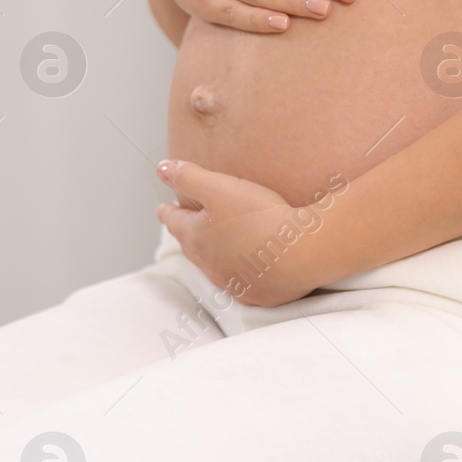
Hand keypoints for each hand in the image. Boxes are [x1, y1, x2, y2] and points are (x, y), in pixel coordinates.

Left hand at [154, 159, 326, 307]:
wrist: (300, 254)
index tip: (161, 209)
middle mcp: (210, 264)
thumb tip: (161, 168)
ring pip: (213, 267)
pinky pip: (241, 284)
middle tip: (183, 227)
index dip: (167, 213)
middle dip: (186, 235)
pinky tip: (246, 270)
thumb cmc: (258, 217)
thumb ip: (188, 177)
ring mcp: (233, 282)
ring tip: (212, 248)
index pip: (174, 222)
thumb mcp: (219, 188)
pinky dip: (239, 274)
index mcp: (197, 237)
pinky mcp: (257, 294)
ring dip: (211, 256)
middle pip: (191, 247)